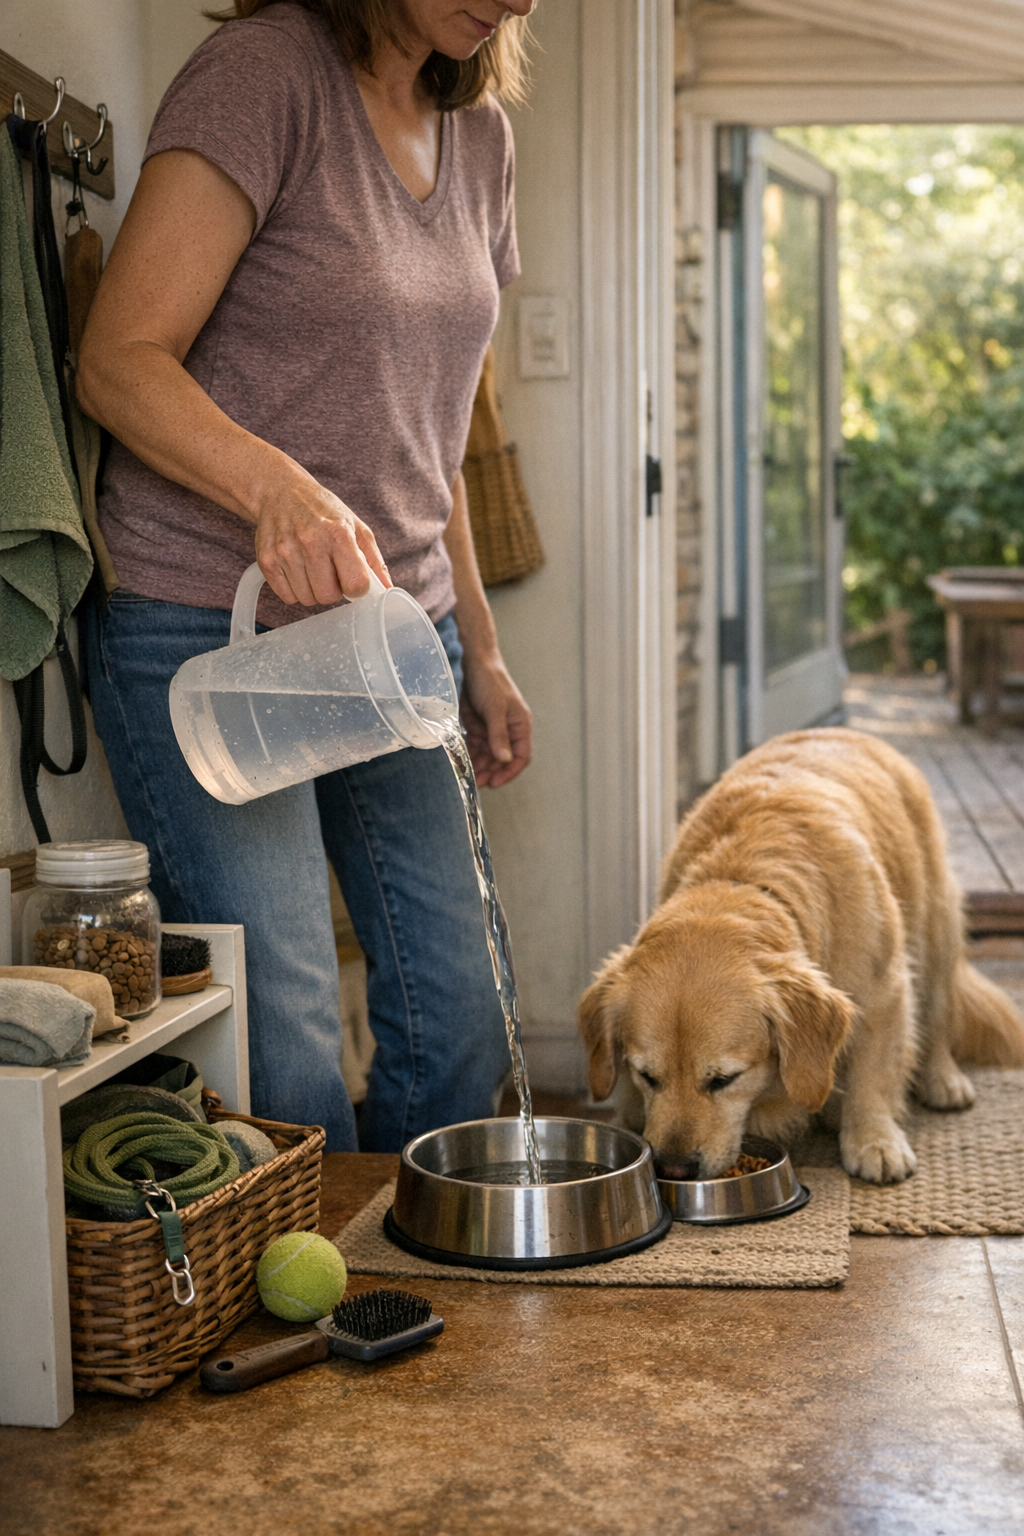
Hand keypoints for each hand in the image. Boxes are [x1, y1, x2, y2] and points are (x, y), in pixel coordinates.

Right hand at [254, 465, 390, 605]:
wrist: (280, 492)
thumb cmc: (323, 512)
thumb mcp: (356, 527)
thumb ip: (373, 561)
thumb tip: (388, 591)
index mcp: (338, 533)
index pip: (356, 583)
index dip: (357, 588)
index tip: (353, 580)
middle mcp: (310, 541)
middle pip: (328, 596)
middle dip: (332, 590)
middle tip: (329, 571)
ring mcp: (285, 552)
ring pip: (307, 600)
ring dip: (313, 590)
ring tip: (312, 567)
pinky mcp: (266, 561)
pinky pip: (287, 597)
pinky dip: (294, 590)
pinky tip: (297, 569)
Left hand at [460, 647, 531, 787]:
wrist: (473, 662)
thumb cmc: (490, 682)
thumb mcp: (495, 709)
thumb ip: (499, 735)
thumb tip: (504, 759)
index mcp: (520, 726)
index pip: (521, 756)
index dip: (509, 772)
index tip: (495, 782)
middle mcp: (508, 730)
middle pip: (503, 759)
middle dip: (491, 771)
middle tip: (477, 781)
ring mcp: (493, 728)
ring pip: (488, 755)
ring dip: (480, 765)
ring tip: (469, 774)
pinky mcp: (479, 726)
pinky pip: (476, 746)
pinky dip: (471, 754)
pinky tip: (463, 761)